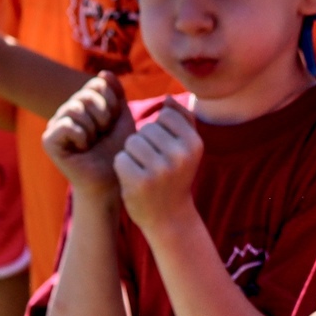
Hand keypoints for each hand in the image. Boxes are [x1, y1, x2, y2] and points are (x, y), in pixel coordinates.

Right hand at [42, 73, 134, 194]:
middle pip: (87, 95)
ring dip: (93, 128)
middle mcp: (67, 110)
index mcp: (83, 103)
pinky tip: (82, 149)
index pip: (96, 84)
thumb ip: (116, 93)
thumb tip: (104, 73)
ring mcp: (55, 124)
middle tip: (103, 134)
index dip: (111, 102)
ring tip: (93, 142)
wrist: (111, 179)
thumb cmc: (118, 149)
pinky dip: (82, 137)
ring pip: (76, 109)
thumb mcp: (122, 117)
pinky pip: (66, 125)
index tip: (113, 122)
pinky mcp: (48, 140)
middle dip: (103, 116)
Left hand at [114, 100, 203, 244]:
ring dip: (132, 155)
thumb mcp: (187, 150)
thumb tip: (168, 98)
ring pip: (131, 142)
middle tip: (153, 164)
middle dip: (144, 143)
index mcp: (195, 144)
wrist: (169, 217)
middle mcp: (180, 156)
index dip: (159, 131)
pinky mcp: (140, 183)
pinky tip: (133, 180)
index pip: (165, 116)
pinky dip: (123, 167)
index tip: (165, 150)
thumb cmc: (176, 177)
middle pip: (146, 129)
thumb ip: (182, 120)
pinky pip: (121, 159)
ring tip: (143, 170)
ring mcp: (160, 170)